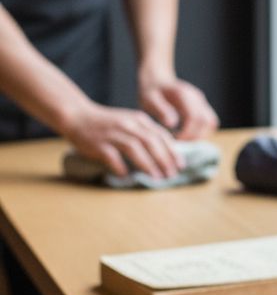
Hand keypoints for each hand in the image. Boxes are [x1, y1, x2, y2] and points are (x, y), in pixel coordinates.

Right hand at [61, 101, 184, 178]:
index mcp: (139, 119)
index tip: (180, 165)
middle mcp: (128, 125)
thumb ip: (146, 134)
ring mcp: (113, 134)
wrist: (79, 116)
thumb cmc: (108, 124)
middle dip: (164, 159)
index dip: (172, 151)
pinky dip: (121, 166)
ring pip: (135, 148)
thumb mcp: (131, 122)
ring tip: (157, 178)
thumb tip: (165, 154)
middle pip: (151, 142)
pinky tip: (127, 176)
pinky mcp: (99, 143)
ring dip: (148, 164)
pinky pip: (112, 157)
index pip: (161, 135)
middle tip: (172, 174)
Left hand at [139, 75, 218, 140]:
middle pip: (208, 121)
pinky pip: (208, 122)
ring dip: (200, 134)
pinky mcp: (202, 106)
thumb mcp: (149, 99)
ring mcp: (201, 101)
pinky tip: (185, 134)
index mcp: (184, 94)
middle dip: (195, 136)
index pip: (195, 117)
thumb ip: (160, 110)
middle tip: (179, 141)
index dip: (188, 133)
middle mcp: (196, 97)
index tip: (175, 140)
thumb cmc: (151, 90)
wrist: (157, 79)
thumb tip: (171, 124)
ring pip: (211, 122)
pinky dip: (200, 131)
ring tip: (183, 139)